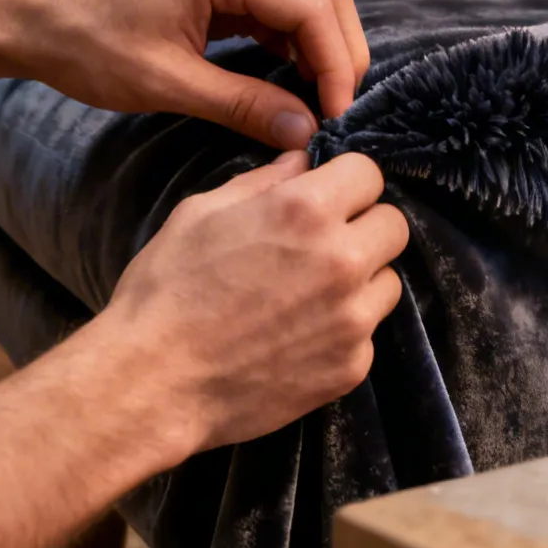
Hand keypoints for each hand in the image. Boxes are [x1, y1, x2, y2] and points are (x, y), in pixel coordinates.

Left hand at [6, 0, 371, 148]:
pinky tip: (290, 77)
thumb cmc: (85, 46)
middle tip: (338, 107)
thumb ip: (243, 104)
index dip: (336, 64)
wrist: (31, 17)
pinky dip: (294, 36)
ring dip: (322, 43)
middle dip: (341, 50)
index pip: (313, 8)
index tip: (336, 115)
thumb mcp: (166, 84)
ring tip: (319, 98)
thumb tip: (306, 132)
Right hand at [91, 151, 406, 455]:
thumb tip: (301, 163)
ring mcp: (352, 319)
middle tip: (323, 246)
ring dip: (361, 281)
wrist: (153, 384)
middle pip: (394, 226)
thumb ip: (263, 183)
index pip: (369, 173)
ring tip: (309, 295)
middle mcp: (342, 260)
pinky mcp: (351, 367)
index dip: (346, 183)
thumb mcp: (201, 213)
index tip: (328, 197)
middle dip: (364, 227)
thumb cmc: (166, 291)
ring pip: (388, 282)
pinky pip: (367, 334)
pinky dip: (343, 332)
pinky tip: (298, 337)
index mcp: (307, 211)